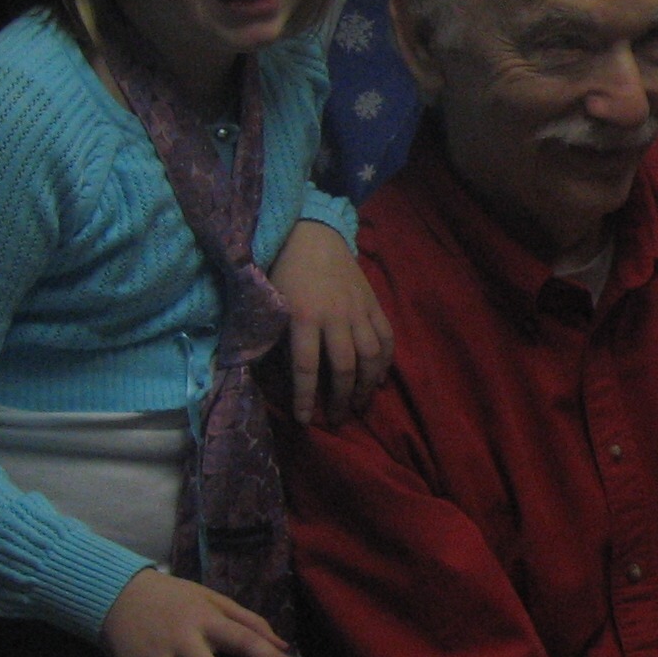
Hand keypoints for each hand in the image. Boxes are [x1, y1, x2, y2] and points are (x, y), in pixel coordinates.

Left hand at [268, 220, 393, 425]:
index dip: (305, 397)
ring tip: (359, 404)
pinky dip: (386, 361)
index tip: (305, 420)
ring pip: (370, 356)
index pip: (306, 367)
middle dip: (340, 398)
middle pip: (343, 366)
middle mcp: (335, 316)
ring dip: (366, 385)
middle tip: (336, 419)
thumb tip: (272, 375)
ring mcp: (358, 310)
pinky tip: (379, 379)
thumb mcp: (270, 303)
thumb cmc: (285, 271)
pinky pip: (386, 338)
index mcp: (303, 316)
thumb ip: (274, 337)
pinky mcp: (374, 304)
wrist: (312, 236)